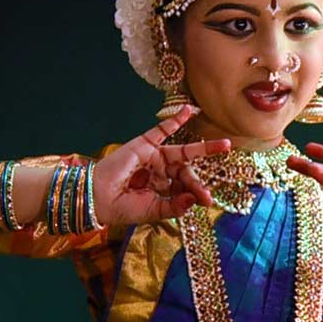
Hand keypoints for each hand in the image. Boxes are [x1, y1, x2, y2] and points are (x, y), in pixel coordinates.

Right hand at [93, 106, 230, 225]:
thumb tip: (196, 200)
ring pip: (182, 152)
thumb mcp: (153, 211)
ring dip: (203, 149)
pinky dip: (176, 120)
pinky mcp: (145, 144)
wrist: (98, 198)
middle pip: (186, 171)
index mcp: (162, 188)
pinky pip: (163, 130)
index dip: (196, 193)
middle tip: (207, 194)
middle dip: (196, 181)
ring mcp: (154, 156)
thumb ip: (175, 206)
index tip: (207, 201)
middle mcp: (161, 171)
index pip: (185, 188)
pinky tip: (191, 111)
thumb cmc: (123, 208)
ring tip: (224, 146)